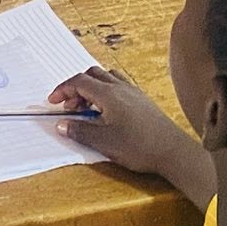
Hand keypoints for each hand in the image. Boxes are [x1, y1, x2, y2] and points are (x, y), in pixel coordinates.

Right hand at [49, 68, 214, 204]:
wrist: (173, 151)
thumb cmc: (139, 146)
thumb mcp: (104, 142)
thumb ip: (80, 131)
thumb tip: (62, 124)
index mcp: (108, 94)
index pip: (79, 82)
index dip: (63, 89)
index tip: (53, 101)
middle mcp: (120, 87)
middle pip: (91, 75)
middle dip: (76, 87)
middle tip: (70, 107)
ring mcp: (133, 92)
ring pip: (106, 77)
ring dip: (92, 87)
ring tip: (87, 108)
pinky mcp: (142, 100)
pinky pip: (118, 85)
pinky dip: (106, 91)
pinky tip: (107, 110)